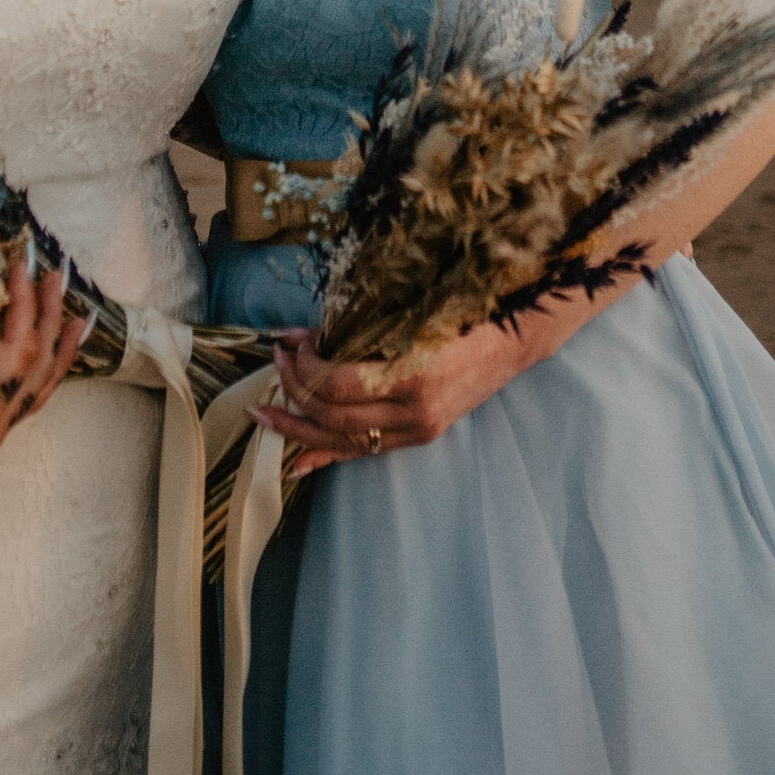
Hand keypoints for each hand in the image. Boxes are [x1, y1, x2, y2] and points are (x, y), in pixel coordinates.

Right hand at [0, 253, 87, 518]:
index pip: (17, 354)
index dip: (24, 307)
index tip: (20, 266)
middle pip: (37, 368)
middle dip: (50, 319)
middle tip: (55, 275)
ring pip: (38, 386)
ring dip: (56, 346)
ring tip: (77, 316)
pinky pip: (24, 397)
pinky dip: (42, 370)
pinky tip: (44, 356)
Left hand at [256, 293, 601, 477]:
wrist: (511, 341)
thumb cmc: (460, 312)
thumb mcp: (410, 310)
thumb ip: (355, 325)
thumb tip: (300, 334)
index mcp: (412, 376)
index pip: (338, 385)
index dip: (305, 367)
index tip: (292, 342)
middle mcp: (414, 412)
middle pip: (334, 415)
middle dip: (294, 389)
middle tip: (276, 363)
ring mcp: (417, 430)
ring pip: (342, 441)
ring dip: (298, 426)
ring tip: (264, 413)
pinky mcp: (418, 437)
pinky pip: (363, 452)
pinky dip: (326, 456)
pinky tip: (295, 463)